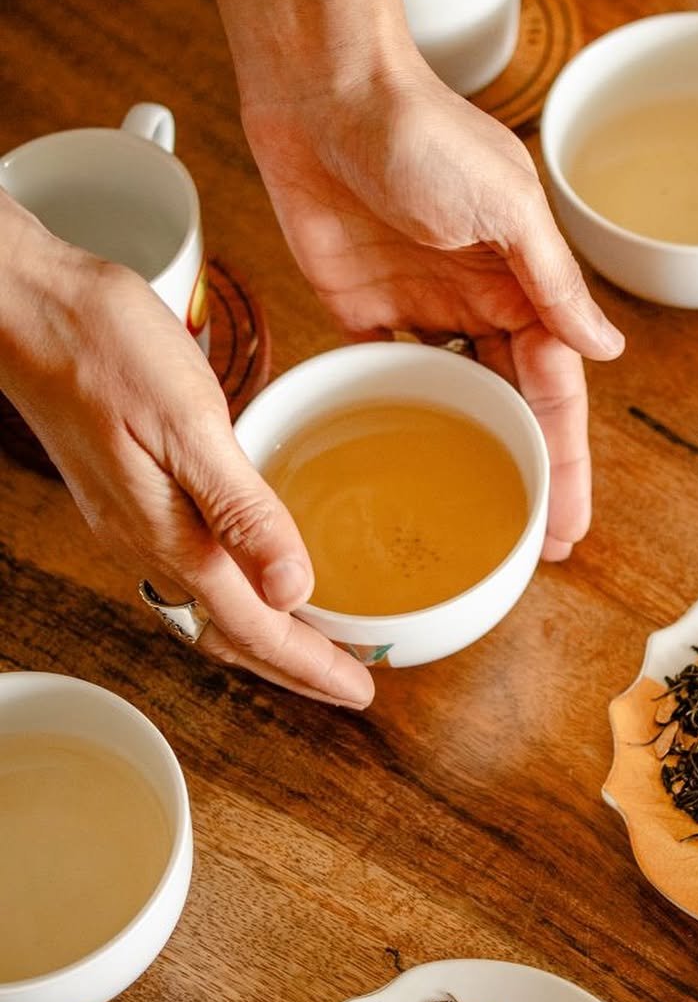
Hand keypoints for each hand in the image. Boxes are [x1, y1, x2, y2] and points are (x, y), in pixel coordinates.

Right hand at [0, 205, 371, 709]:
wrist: (25, 308)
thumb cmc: (105, 349)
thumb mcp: (189, 426)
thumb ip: (240, 511)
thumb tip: (293, 589)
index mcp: (172, 535)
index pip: (255, 628)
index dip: (312, 666)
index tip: (361, 693)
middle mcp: (148, 544)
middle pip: (231, 633)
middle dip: (293, 666)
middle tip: (347, 685)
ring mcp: (132, 523)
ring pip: (208, 608)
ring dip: (264, 637)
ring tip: (313, 648)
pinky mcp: (128, 496)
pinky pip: (190, 572)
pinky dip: (234, 595)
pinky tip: (252, 578)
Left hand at [242, 57, 624, 560]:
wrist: (324, 92)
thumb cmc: (422, 132)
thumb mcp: (507, 208)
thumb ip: (553, 285)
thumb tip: (606, 350)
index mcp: (523, 282)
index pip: (555, 390)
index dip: (564, 458)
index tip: (569, 519)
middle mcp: (480, 302)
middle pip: (512, 406)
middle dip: (526, 472)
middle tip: (534, 543)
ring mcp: (423, 308)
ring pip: (458, 397)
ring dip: (471, 452)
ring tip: (480, 517)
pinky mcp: (365, 306)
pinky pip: (391, 372)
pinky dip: (404, 413)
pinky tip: (410, 459)